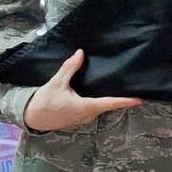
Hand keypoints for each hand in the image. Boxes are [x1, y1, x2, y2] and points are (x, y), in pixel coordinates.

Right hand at [21, 50, 140, 132]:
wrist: (32, 118)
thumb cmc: (44, 102)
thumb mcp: (56, 83)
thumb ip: (69, 68)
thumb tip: (80, 53)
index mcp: (85, 107)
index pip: (110, 103)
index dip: (125, 101)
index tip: (139, 99)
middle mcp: (88, 115)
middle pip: (109, 105)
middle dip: (121, 97)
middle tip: (133, 87)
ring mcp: (85, 118)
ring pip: (101, 107)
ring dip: (110, 99)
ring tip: (121, 87)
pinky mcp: (80, 117)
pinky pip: (94, 108)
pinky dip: (100, 101)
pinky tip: (102, 91)